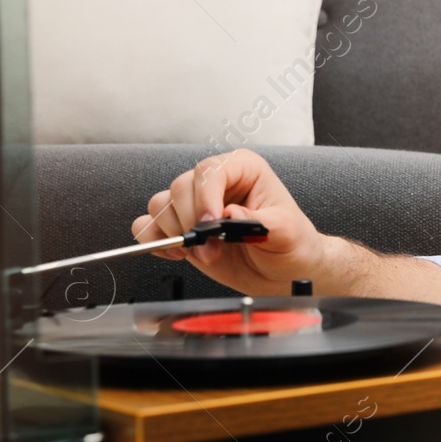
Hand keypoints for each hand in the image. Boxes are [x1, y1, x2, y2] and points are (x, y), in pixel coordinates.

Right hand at [131, 149, 326, 294]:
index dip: (205, 197)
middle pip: (180, 187)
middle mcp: (216, 183)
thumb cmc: (292, 245)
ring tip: (204, 253)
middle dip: (191, 222)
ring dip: (175, 233)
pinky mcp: (181, 227)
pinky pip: (148, 225)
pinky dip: (155, 241)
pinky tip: (178, 254)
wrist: (285, 272)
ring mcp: (195, 205)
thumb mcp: (287, 233)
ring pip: (160, 205)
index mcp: (244, 169)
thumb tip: (230, 215)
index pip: (210, 171)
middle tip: (212, 249)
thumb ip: (261, 222)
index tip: (211, 225)